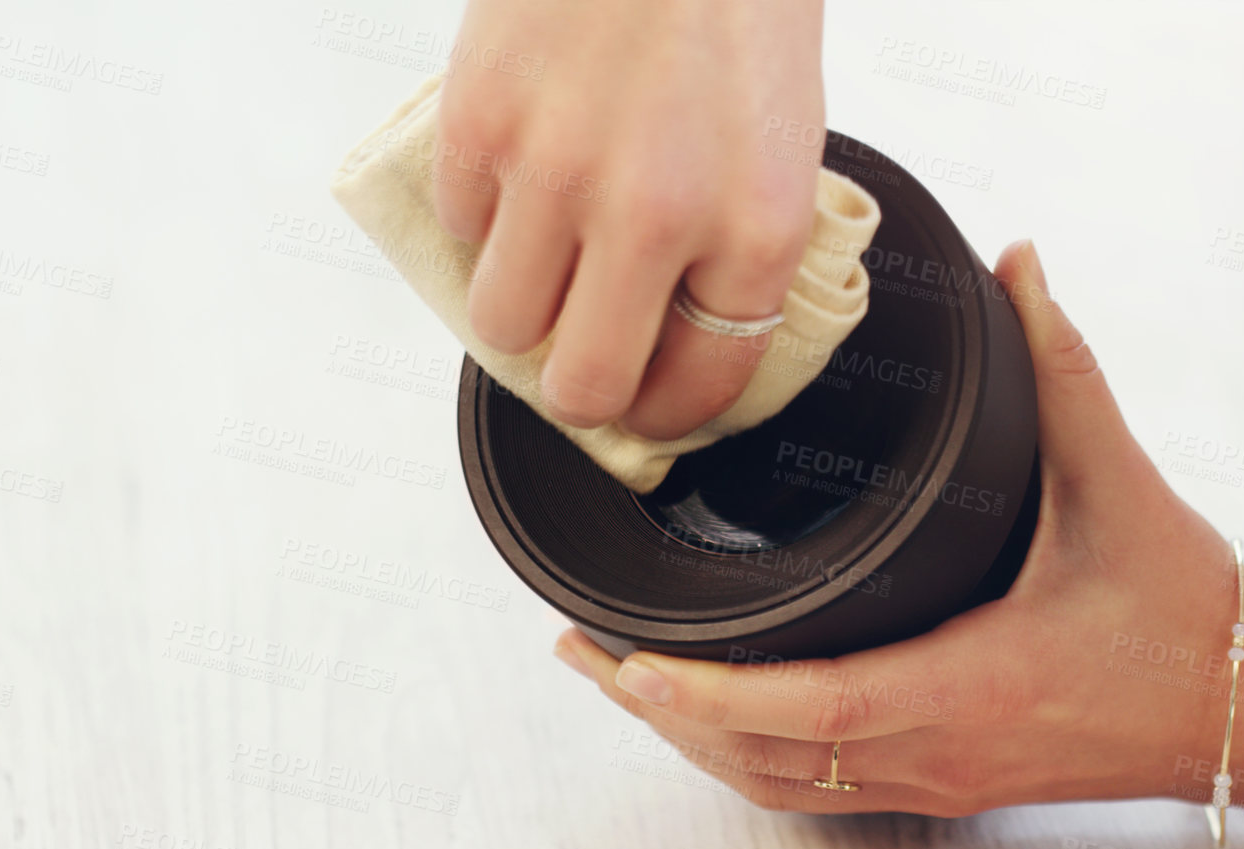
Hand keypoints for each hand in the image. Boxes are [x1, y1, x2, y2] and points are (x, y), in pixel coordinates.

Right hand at [436, 0, 823, 438]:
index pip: (702, 386)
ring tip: (548, 260)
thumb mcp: (782, 140)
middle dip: (584, 387)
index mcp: (758, 227)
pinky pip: (461, 228)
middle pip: (584, 386)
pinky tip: (526, 167)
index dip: (670, 414)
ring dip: (521, 308)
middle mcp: (658, 217)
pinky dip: (486, 215)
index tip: (653, 408)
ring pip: (499, 327)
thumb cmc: (736, 2)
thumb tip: (682, 333)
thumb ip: (736, 247)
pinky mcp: (479, 126)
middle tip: (587, 356)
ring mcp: (558, 174)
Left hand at [553, 241, 1243, 815]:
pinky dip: (746, 759)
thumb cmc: (1187, 610)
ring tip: (618, 682)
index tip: (622, 657)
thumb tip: (1020, 263)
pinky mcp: (947, 786)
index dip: (705, 692)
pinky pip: (818, 794)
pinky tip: (713, 722)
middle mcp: (938, 750)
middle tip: (579, 649)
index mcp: (969, 684)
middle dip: (658, 710)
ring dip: (691, 742)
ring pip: (780, 788)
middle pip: (761, 758)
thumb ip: (1065, 370)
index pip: (807, 706)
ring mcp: (938, 780)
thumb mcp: (1124, 484)